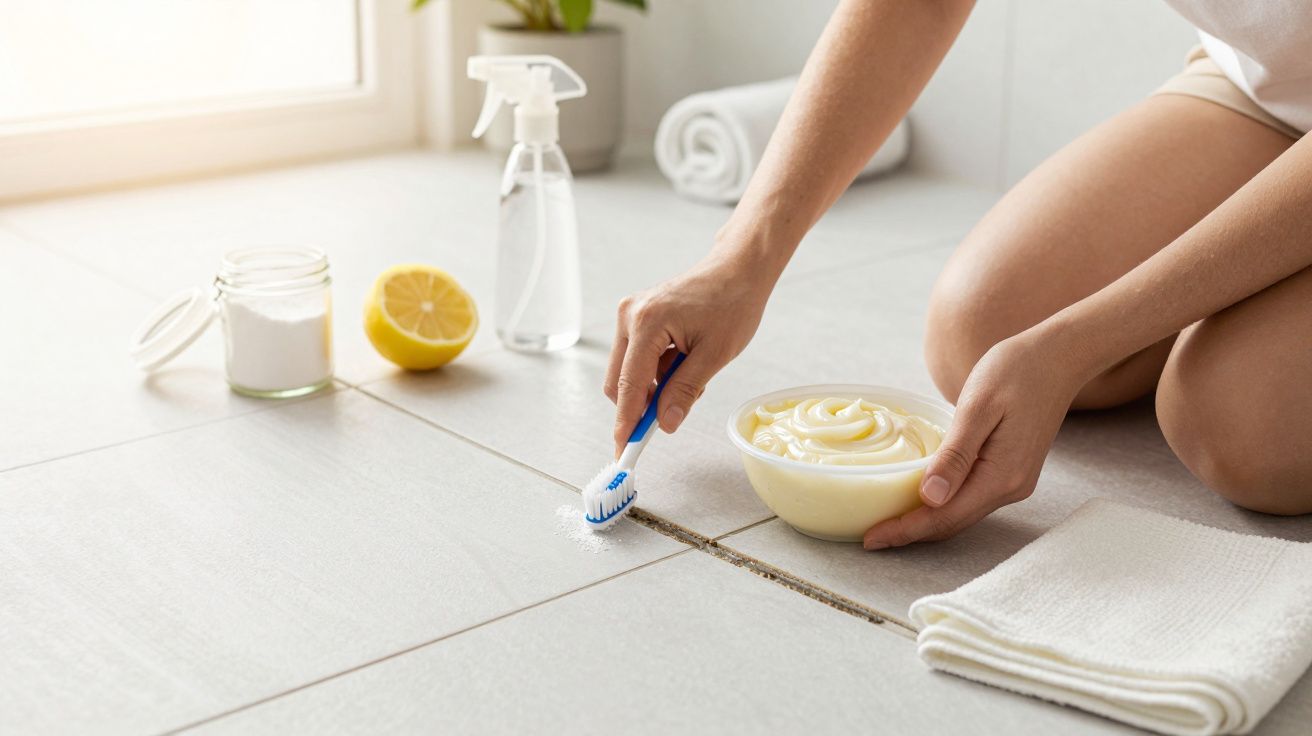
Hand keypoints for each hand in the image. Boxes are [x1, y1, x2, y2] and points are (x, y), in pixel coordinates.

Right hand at [604, 256, 769, 455]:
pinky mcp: (638, 316)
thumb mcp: (714, 355)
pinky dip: (658, 371)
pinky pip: (638, 357)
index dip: (627, 423)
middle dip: (643, 405)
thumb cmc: (732, 303)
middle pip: (619, 381)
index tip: (624, 451)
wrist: (738, 269)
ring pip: (629, 371)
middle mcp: (630, 316)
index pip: (629, 385)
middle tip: (669, 418)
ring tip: (693, 377)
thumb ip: (685, 391)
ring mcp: (631, 314)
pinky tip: (686, 362)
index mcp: (647, 323)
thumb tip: (664, 424)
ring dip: (655, 386)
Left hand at [863, 331, 1087, 549]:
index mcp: (1001, 475)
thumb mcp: (978, 406)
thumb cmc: (1016, 371)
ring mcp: (1014, 482)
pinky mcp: (1012, 471)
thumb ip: (955, 454)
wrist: (1058, 357)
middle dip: (910, 533)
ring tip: (887, 523)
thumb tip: (929, 498)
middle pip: (952, 524)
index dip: (905, 530)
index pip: (943, 517)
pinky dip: (943, 507)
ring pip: (961, 515)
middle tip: (870, 538)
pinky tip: (920, 501)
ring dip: (925, 523)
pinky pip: (971, 499)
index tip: (871, 539)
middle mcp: (1011, 487)